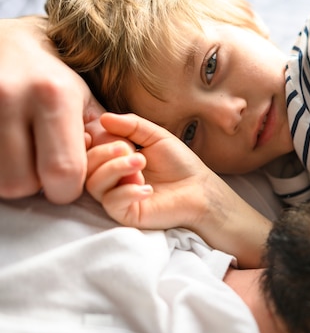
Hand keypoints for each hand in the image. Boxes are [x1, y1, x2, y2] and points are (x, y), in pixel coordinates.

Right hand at [0, 16, 101, 203]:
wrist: (8, 45)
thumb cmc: (54, 80)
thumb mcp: (86, 102)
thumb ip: (105, 139)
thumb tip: (124, 171)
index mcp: (54, 97)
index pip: (62, 171)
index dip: (67, 188)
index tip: (67, 182)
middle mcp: (12, 98)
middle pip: (23, 182)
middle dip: (37, 186)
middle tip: (42, 169)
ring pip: (0, 181)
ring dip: (15, 179)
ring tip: (25, 158)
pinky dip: (1, 168)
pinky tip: (11, 151)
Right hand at [86, 113, 209, 229]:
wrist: (199, 189)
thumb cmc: (179, 163)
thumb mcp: (156, 136)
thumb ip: (131, 125)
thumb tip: (104, 118)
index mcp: (114, 159)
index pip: (89, 149)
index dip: (95, 140)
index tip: (116, 136)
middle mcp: (111, 179)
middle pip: (86, 167)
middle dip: (105, 154)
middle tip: (128, 149)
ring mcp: (117, 197)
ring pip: (94, 184)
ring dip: (115, 169)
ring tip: (140, 163)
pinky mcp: (126, 214)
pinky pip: (112, 202)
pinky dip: (127, 192)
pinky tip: (148, 189)